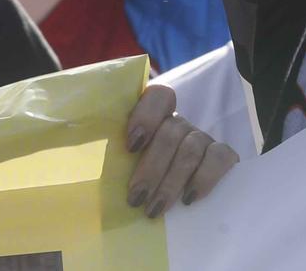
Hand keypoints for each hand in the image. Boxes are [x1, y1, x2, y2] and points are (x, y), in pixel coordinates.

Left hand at [123, 84, 238, 219]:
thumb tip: (83, 173)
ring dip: (171, 182)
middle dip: (152, 168)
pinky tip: (189, 199)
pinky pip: (219, 157)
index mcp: (153, 119)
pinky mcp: (222, 155)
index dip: (146, 116)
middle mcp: (179, 124)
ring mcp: (202, 138)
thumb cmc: (138, 182)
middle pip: (170, 132)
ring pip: (190, 149)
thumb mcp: (121, 167)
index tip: (131, 147)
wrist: (172, 201)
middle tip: (136, 199)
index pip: (159, 96)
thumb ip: (112, 161)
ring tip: (154, 209)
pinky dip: (204, 178)